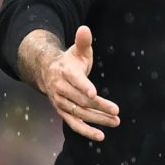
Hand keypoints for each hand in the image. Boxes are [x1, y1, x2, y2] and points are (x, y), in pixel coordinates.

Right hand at [35, 25, 120, 141]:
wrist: (48, 73)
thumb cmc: (70, 61)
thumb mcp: (77, 50)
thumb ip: (83, 41)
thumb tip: (85, 29)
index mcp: (65, 71)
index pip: (75, 80)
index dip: (84, 87)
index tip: (94, 94)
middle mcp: (60, 88)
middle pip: (80, 100)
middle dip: (99, 107)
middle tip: (116, 111)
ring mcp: (60, 102)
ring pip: (79, 113)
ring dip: (97, 119)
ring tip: (115, 122)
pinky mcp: (63, 112)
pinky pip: (73, 123)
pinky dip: (86, 131)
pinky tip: (100, 136)